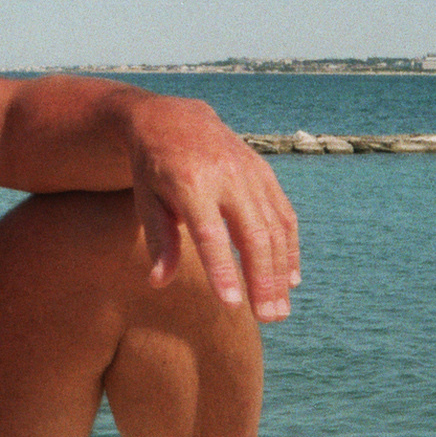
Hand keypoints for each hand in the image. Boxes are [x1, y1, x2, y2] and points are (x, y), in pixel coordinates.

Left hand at [127, 96, 301, 319]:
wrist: (174, 118)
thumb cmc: (153, 169)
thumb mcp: (145, 199)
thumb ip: (159, 240)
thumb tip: (159, 282)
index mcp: (190, 181)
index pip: (210, 233)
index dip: (222, 269)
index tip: (232, 304)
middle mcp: (226, 175)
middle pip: (252, 234)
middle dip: (262, 280)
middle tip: (267, 319)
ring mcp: (250, 172)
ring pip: (274, 228)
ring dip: (280, 273)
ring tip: (278, 311)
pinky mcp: (265, 173)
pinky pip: (284, 215)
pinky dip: (290, 249)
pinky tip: (290, 281)